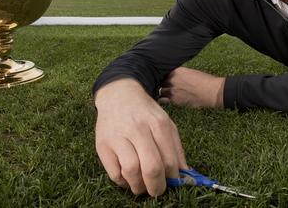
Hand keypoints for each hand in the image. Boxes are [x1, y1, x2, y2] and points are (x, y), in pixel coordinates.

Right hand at [94, 78, 187, 195]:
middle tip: (158, 191)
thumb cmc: (145, 113)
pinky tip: (128, 178)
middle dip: (157, 186)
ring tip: (142, 187)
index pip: (169, 159)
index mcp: (158, 124)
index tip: (172, 182)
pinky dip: (123, 182)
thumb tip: (185, 174)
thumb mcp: (165, 123)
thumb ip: (176, 148)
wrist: (118, 95)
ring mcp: (118, 137)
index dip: (173, 177)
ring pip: (131, 171)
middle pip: (151, 167)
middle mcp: (138, 129)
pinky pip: (114, 173)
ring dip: (139, 186)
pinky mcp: (102, 145)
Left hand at [158, 67, 224, 107]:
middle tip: (159, 85)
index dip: (162, 76)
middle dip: (160, 83)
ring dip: (160, 91)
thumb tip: (176, 78)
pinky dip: (162, 99)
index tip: (161, 78)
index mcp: (177, 71)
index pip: (163, 72)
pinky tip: (161, 100)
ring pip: (160, 90)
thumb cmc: (205, 81)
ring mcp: (173, 90)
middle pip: (160, 81)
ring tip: (159, 93)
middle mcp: (173, 79)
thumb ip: (181, 74)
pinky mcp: (175, 100)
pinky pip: (163, 100)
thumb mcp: (191, 73)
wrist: (211, 91)